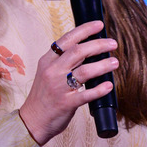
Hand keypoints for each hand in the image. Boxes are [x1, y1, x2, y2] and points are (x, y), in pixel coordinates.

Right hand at [18, 20, 118, 145]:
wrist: (32, 121)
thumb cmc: (43, 96)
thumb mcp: (47, 73)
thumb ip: (63, 61)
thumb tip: (87, 48)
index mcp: (47, 61)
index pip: (67, 40)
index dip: (84, 30)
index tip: (99, 25)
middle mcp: (52, 71)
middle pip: (78, 52)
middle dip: (98, 45)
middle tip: (112, 43)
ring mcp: (59, 87)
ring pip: (84, 71)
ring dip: (103, 65)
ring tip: (115, 62)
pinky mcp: (66, 103)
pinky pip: (86, 94)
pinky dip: (99, 89)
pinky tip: (109, 86)